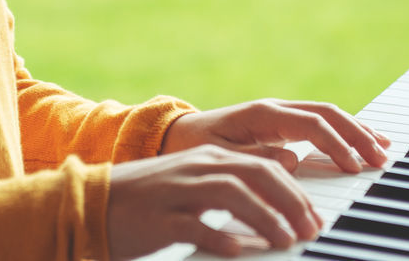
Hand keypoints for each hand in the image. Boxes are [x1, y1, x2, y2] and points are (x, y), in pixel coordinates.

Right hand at [106, 144, 323, 259]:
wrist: (93, 203)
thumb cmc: (151, 202)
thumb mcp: (195, 188)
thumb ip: (231, 190)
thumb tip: (275, 209)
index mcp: (210, 158)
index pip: (265, 166)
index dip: (295, 192)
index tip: (315, 219)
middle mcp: (198, 168)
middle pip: (256, 174)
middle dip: (290, 202)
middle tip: (311, 230)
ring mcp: (178, 190)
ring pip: (231, 194)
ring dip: (265, 217)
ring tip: (286, 241)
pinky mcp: (159, 217)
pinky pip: (194, 224)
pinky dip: (219, 235)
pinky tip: (237, 250)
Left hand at [159, 99, 390, 173]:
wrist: (182, 134)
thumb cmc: (199, 146)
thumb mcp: (222, 155)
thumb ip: (256, 157)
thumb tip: (293, 160)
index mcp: (264, 114)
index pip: (311, 124)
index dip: (336, 144)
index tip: (354, 166)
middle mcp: (277, 108)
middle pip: (328, 114)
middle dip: (357, 134)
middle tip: (380, 158)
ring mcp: (282, 113)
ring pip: (329, 115)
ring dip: (356, 130)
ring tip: (382, 148)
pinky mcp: (284, 122)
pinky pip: (321, 122)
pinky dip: (344, 131)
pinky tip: (361, 142)